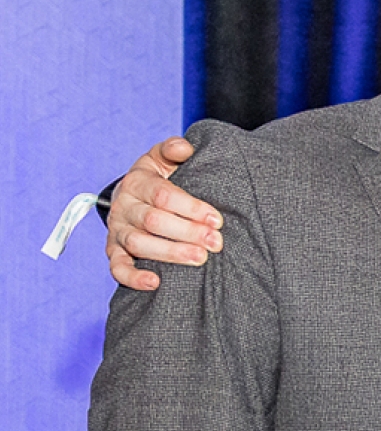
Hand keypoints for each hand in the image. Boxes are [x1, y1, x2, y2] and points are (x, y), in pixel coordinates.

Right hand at [106, 137, 219, 290]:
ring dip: (170, 253)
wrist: (134, 196)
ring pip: (139, 243)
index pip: (163, 195)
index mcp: (138, 182)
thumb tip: (184, 147)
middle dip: (187, 232)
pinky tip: (155, 283)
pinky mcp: (114, 251)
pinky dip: (132, 277)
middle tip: (216, 243)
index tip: (217, 220)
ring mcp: (117, 230)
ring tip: (199, 259)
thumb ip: (174, 150)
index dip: (191, 208)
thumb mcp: (164, 159)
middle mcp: (124, 206)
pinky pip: (117, 267)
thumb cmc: (159, 179)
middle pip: (153, 221)